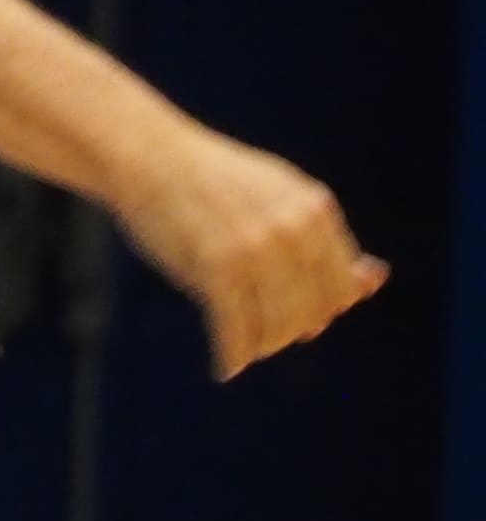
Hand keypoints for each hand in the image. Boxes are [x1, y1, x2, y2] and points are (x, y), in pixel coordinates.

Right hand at [113, 126, 386, 377]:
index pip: (340, 290)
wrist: (144, 151)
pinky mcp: (217, 267)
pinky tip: (225, 368)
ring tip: (240, 346)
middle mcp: (294, 229)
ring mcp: (256, 248)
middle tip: (261, 335)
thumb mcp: (277, 196)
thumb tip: (375, 279)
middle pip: (313, 314)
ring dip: (261, 346)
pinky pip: (235, 331)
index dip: (318, 309)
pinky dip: (231, 357)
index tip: (291, 314)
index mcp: (315, 209)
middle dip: (288, 331)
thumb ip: (321, 238)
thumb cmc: (210, 179)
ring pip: (278, 328)